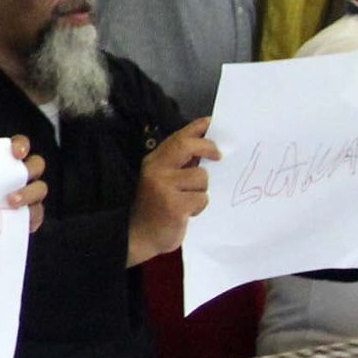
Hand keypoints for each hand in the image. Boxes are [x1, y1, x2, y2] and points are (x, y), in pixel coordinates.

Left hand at [6, 134, 49, 232]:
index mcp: (7, 159)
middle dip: (29, 171)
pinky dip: (31, 218)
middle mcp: (22, 174)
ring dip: (28, 195)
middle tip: (10, 184)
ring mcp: (28, 194)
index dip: (21, 145)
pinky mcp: (29, 216)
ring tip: (11, 203)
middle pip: (36, 165)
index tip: (17, 153)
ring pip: (39, 189)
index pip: (21, 145)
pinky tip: (21, 224)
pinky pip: (36, 215)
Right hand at [127, 117, 217, 264]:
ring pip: (201, 177)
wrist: (138, 235)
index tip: (212, 122)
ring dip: (202, 190)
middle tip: (219, 155)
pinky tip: (187, 213)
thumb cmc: (155, 207)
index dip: (196, 128)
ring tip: (189, 200)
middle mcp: (156, 169)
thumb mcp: (161, 180)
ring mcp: (164, 187)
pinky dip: (199, 206)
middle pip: (186, 146)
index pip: (177, 137)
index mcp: (154, 161)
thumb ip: (179, 165)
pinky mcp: (175, 205)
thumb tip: (207, 150)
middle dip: (207, 147)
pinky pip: (201, 198)